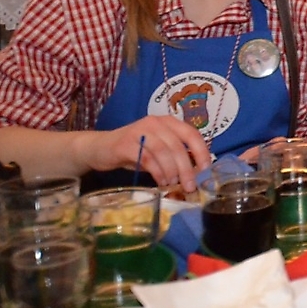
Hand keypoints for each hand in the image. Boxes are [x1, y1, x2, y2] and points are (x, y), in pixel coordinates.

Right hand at [88, 116, 212, 192]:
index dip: (201, 151)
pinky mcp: (126, 143)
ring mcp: (140, 131)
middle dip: (187, 168)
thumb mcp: (159, 151)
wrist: (100, 148)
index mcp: (168, 122)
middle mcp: (155, 123)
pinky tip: (160, 182)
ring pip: (164, 151)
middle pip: (178, 145)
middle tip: (190, 185)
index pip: (192, 134)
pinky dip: (157, 172)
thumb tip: (197, 173)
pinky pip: (147, 159)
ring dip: (172, 171)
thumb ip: (176, 156)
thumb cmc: (135, 151)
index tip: (206, 169)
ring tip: (173, 184)